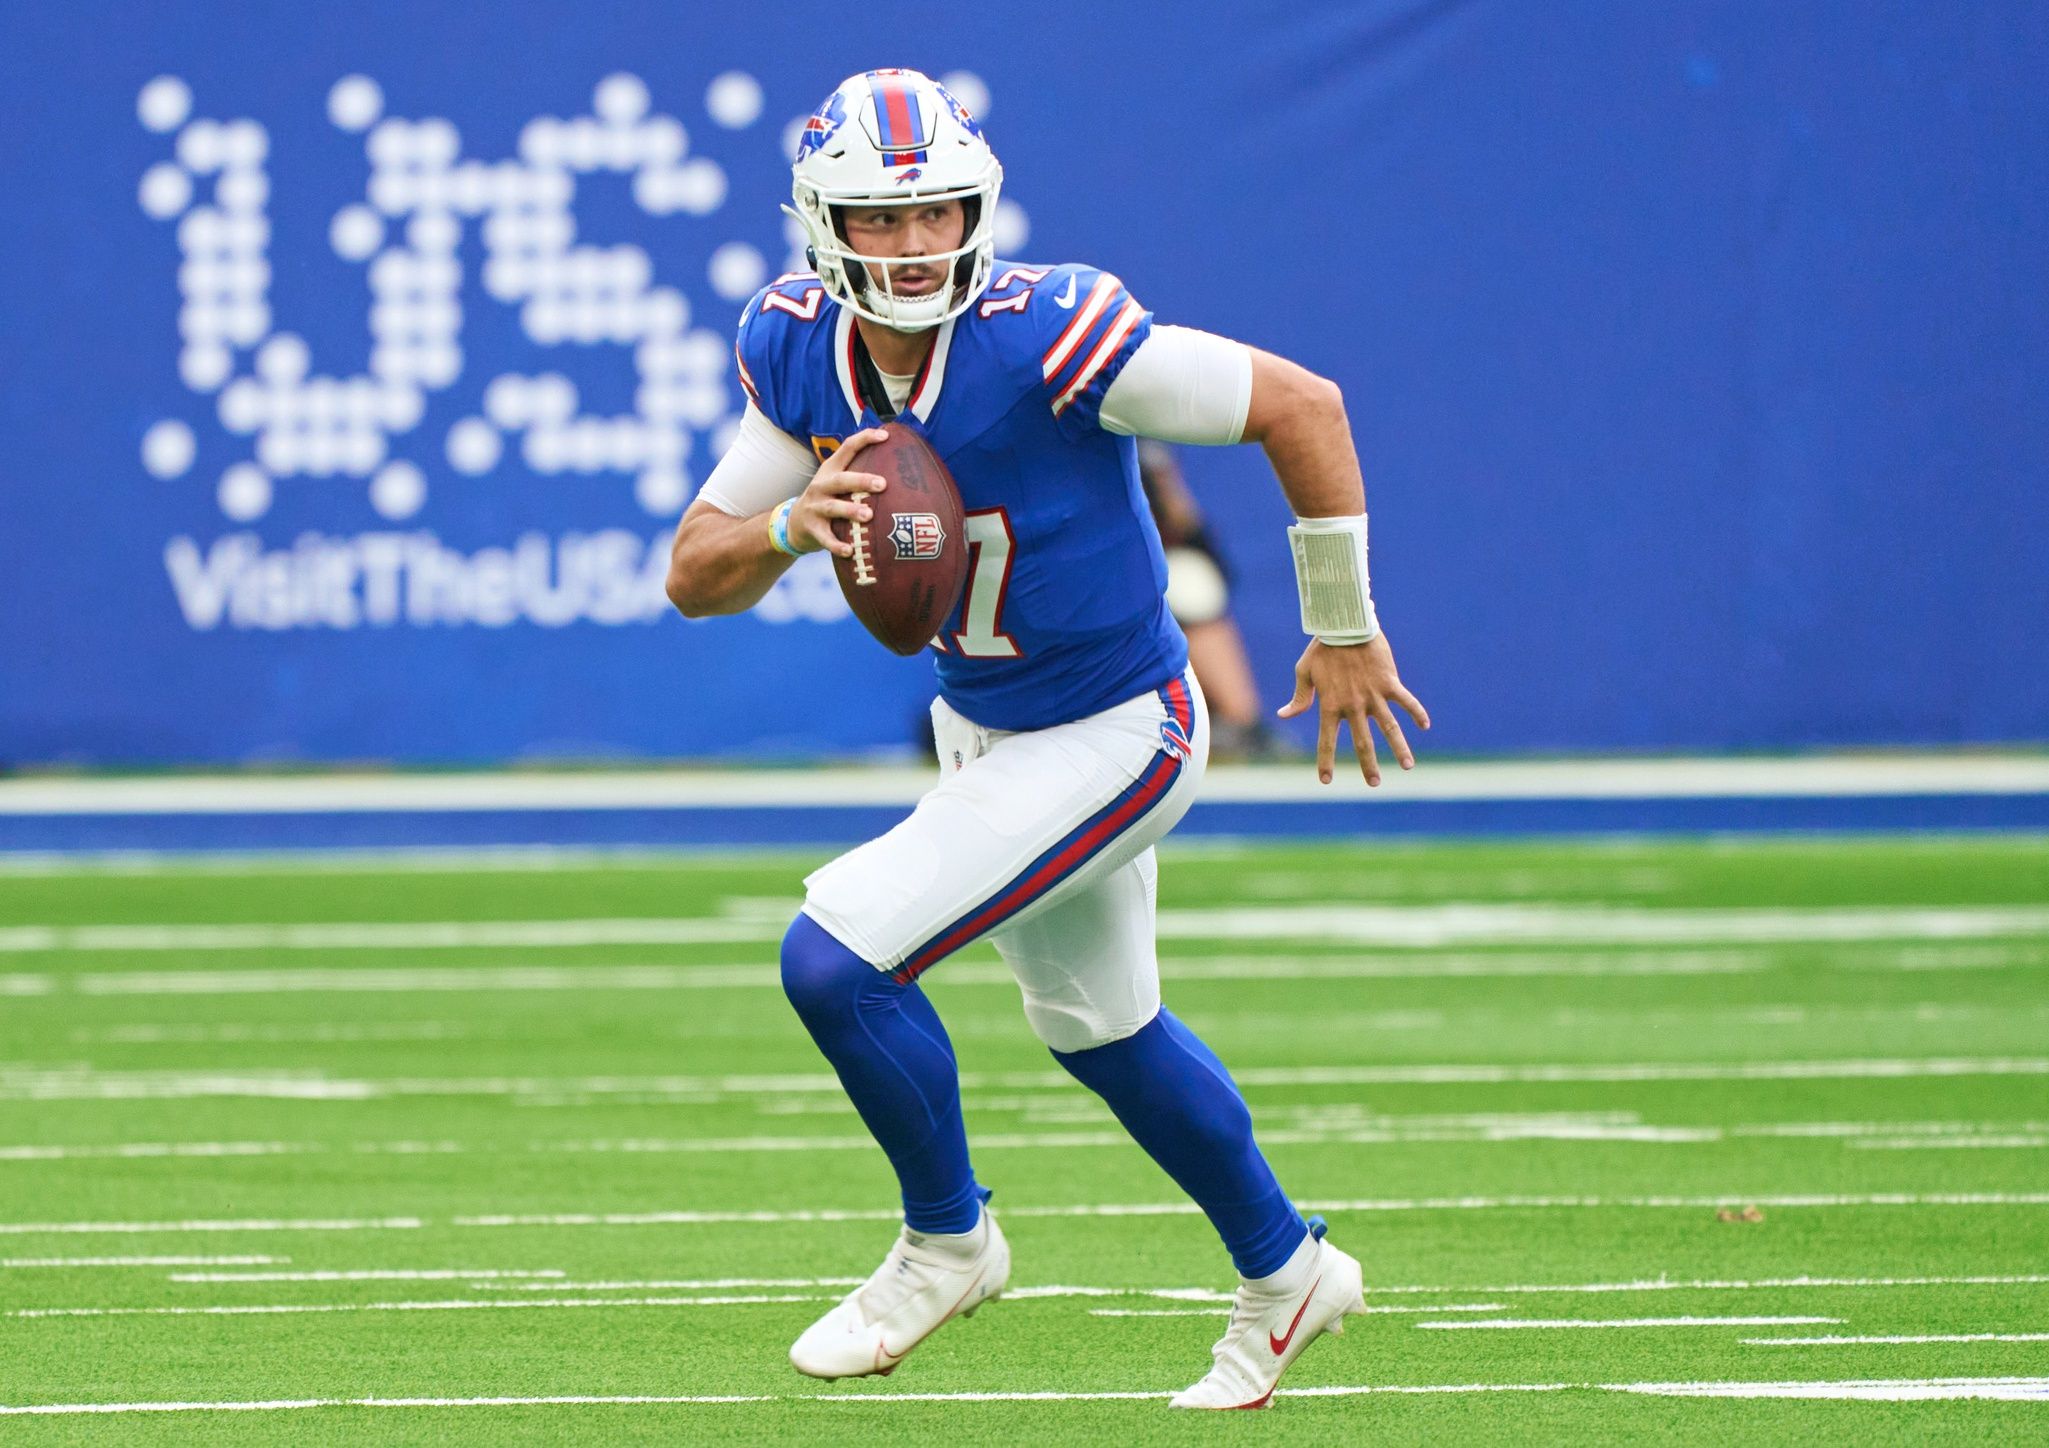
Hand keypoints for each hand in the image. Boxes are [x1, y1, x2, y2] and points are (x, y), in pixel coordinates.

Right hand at [789, 428, 889, 556]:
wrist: (794, 522)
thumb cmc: (827, 500)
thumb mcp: (836, 482)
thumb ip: (858, 474)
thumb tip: (898, 468)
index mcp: (831, 469)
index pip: (847, 447)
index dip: (865, 439)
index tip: (886, 436)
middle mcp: (821, 485)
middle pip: (841, 480)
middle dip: (861, 481)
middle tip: (883, 484)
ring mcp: (815, 507)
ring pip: (833, 507)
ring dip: (850, 510)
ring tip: (868, 515)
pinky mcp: (813, 528)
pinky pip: (826, 538)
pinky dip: (837, 545)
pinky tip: (850, 550)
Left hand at [1277, 633, 1430, 786]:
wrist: (1345, 624)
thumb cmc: (1322, 648)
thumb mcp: (1304, 672)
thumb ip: (1299, 697)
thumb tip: (1284, 716)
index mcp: (1330, 704)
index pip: (1326, 740)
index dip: (1325, 761)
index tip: (1326, 781)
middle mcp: (1353, 705)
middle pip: (1363, 741)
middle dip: (1368, 765)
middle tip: (1374, 784)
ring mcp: (1374, 695)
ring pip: (1390, 727)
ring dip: (1400, 748)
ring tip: (1409, 767)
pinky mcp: (1389, 682)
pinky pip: (1406, 701)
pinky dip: (1417, 712)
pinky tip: (1425, 726)